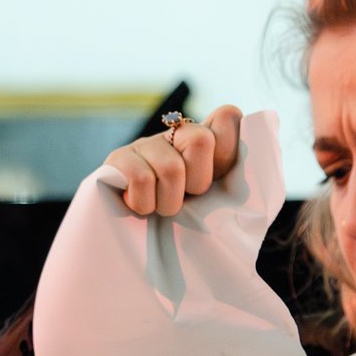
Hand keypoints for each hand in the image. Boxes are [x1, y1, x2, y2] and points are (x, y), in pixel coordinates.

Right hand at [101, 105, 242, 216]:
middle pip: (200, 140)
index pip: (226, 119)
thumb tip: (237, 134)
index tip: (216, 179)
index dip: (227, 149)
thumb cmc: (178, 222)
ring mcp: (145, 144)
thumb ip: (231, 179)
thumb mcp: (211, 202)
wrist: (127, 237)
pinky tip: (138, 204)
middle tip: (184, 198)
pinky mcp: (118, 158)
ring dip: (168, 202)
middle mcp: (175, 136)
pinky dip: (143, 203)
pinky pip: (141, 179)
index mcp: (204, 143)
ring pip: (172, 168)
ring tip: (158, 208)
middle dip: (196, 182)